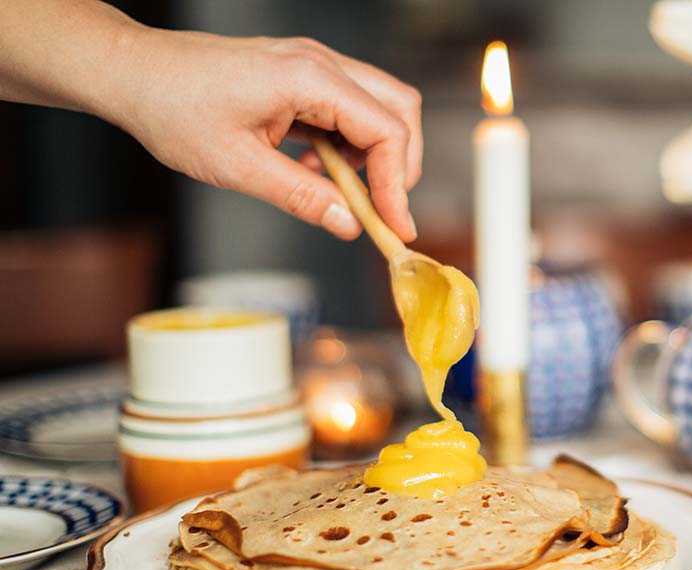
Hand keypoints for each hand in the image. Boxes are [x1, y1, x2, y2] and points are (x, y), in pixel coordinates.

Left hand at [104, 29, 420, 240]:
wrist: (133, 72)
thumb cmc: (172, 107)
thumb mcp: (238, 166)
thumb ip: (302, 196)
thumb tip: (349, 224)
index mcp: (310, 78)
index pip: (387, 130)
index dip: (396, 184)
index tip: (393, 226)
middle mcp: (320, 63)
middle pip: (399, 108)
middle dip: (401, 164)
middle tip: (383, 210)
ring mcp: (313, 65)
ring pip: (378, 106)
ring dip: (375, 154)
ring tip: (339, 188)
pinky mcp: (302, 74)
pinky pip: (349, 107)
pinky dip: (350, 143)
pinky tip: (316, 166)